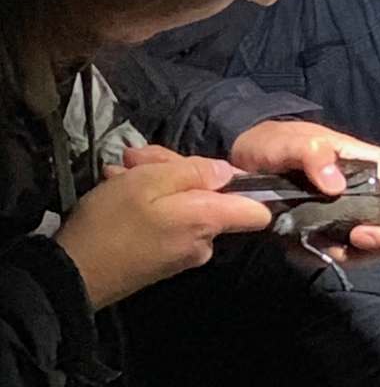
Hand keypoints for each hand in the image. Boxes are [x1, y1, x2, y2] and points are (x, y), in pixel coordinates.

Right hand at [55, 156, 270, 308]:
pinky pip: (169, 220)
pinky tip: (120, 185)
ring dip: (155, 181)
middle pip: (211, 196)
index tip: (219, 167)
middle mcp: (203, 241)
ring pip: (184, 203)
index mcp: (207, 220)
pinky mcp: (163, 258)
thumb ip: (193, 172)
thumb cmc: (111, 221)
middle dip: (177, 170)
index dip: (247, 184)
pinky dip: (149, 200)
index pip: (257, 212)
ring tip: (121, 169)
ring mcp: (183, 252)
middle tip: (137, 157)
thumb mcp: (148, 181)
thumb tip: (228, 172)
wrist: (69, 275)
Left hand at [231, 120, 379, 256]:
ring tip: (331, 247)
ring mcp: (350, 211)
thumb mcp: (289, 142)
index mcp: (363, 160)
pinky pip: (348, 253)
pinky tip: (315, 249)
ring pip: (377, 242)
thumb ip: (312, 154)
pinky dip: (337, 257)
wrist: (247, 162)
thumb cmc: (273, 142)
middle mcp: (364, 188)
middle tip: (355, 240)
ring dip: (362, 254)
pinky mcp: (332, 231)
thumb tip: (335, 185)